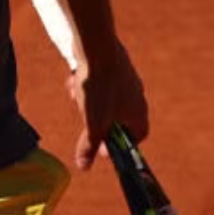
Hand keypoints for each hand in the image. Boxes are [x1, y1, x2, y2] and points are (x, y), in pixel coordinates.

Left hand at [68, 40, 149, 169]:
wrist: (98, 47)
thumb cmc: (100, 88)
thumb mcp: (92, 123)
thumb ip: (89, 146)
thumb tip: (84, 167)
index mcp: (138, 113)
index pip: (138, 136)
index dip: (122, 144)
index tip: (104, 146)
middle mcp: (137, 96)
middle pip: (119, 118)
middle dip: (98, 120)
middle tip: (85, 118)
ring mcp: (128, 79)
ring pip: (106, 98)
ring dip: (89, 100)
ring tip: (77, 94)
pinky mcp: (116, 65)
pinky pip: (100, 81)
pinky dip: (87, 85)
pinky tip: (75, 80)